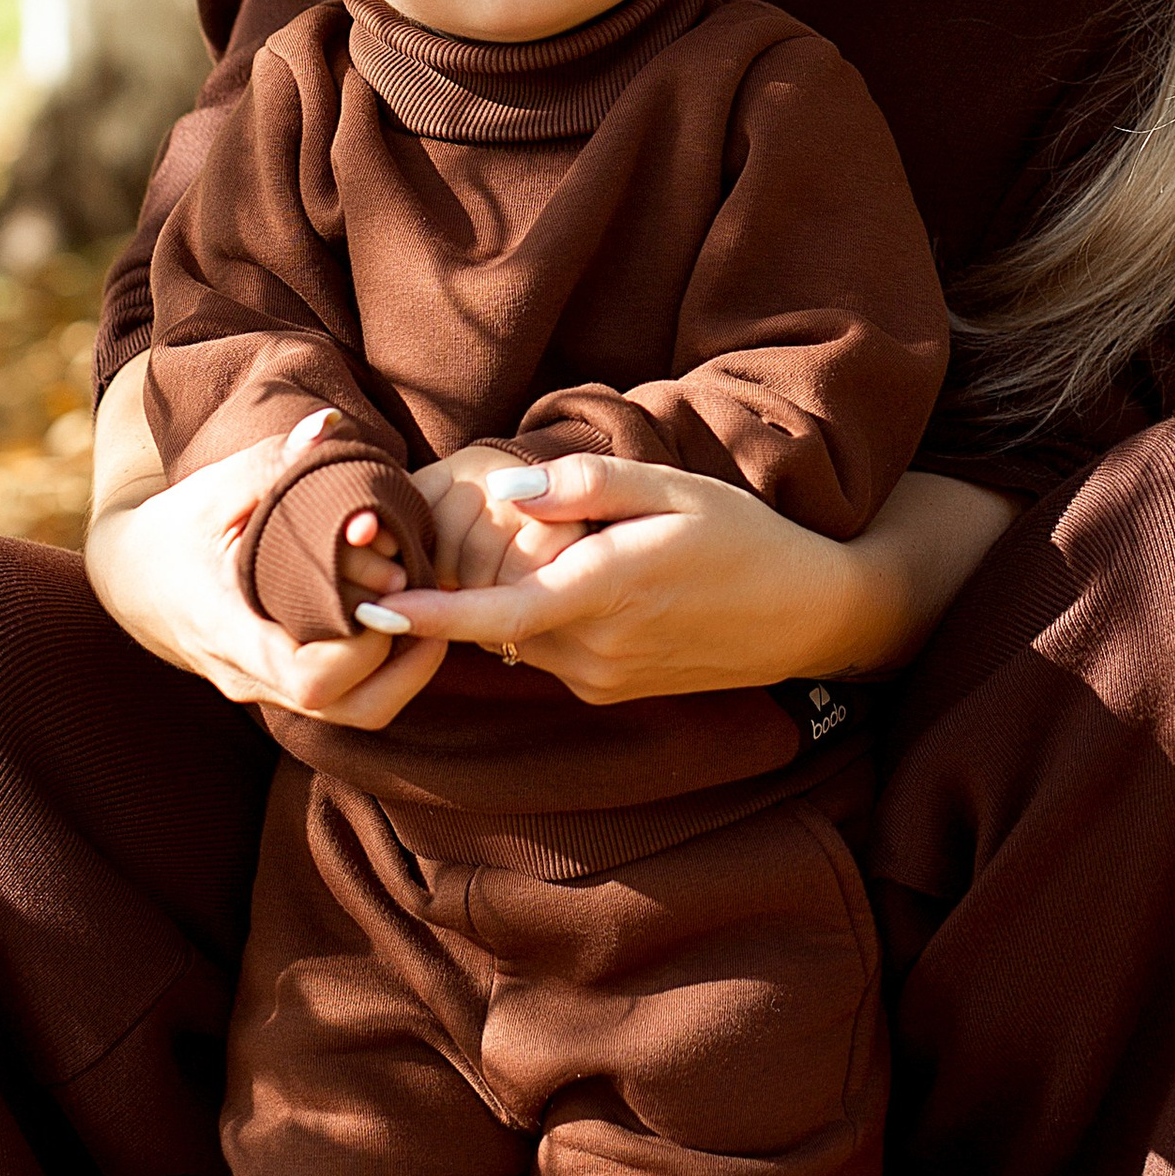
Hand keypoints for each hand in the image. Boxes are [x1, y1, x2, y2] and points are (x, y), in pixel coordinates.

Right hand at [85, 367, 443, 730]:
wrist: (132, 578)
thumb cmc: (176, 527)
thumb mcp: (215, 488)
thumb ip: (273, 462)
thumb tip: (328, 426)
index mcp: (231, 633)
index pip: (310, 678)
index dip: (365, 649)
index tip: (387, 596)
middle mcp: (251, 675)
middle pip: (349, 709)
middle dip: (405, 667)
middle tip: (429, 606)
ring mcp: (268, 688)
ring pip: (354, 712)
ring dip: (402, 671)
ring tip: (425, 610)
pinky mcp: (281, 686)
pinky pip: (345, 697)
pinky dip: (382, 665)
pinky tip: (398, 616)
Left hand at [378, 456, 1015, 704]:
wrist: (807, 613)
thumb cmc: (743, 535)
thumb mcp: (672, 488)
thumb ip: (584, 486)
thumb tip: (508, 491)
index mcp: (606, 593)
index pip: (494, 613)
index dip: (427, 613)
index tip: (367, 605)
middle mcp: (596, 650)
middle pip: (495, 621)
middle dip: (457, 588)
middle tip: (426, 539)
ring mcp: (604, 678)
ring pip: (520, 637)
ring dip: (505, 600)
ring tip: (527, 548)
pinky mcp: (613, 689)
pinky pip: (551, 650)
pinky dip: (541, 616)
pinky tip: (574, 577)